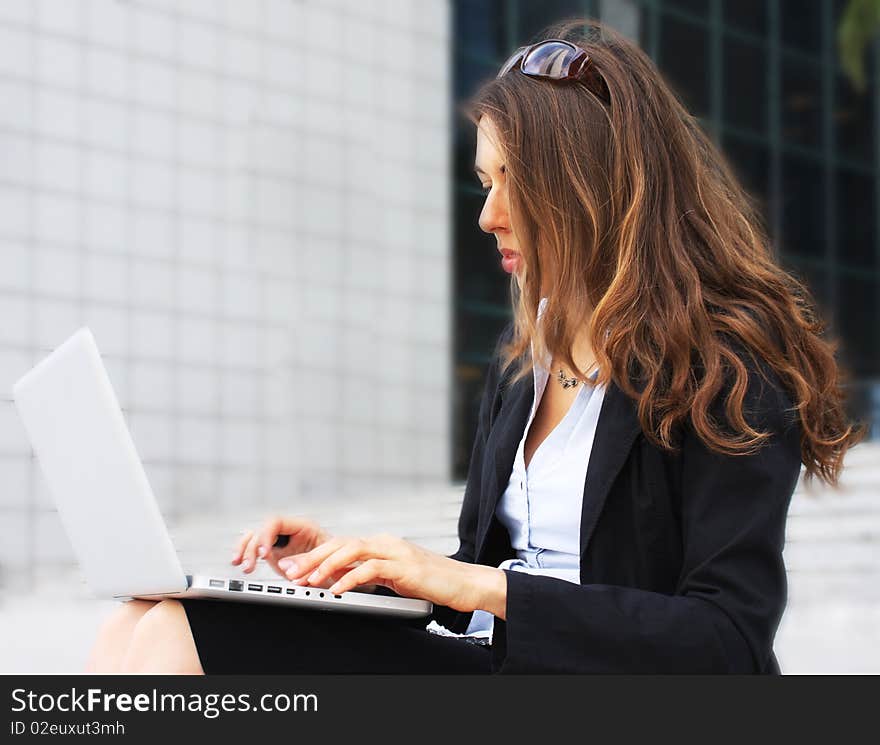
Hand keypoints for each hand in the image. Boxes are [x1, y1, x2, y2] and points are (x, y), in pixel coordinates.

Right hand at [231, 515, 331, 579]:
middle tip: (250, 564)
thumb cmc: (336, 560)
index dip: (266, 536)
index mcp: (303, 526)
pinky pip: (254, 548)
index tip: (264, 554)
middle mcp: (288, 531)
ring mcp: (280, 541)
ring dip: (245, 550)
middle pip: (262, 530)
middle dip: (253, 546)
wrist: (339, 570)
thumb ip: (304, 560)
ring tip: (242, 565)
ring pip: (254, 538)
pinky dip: (245, 553)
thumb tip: (283, 563)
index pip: (276, 522)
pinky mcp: (274, 553)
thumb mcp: (324, 559)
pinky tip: (239, 561)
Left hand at [277, 532, 506, 614]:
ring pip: (352, 551)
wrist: (465, 583)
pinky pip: (371, 569)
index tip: (293, 567)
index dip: (314, 555)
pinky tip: (337, 589)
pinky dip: (350, 578)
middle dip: (312, 558)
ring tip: (308, 580)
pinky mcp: (404, 566)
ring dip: (326, 566)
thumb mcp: (395, 578)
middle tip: (290, 571)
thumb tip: (342, 582)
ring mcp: (396, 552)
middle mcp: (386, 543)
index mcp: (382, 544)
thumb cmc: (432, 583)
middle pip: (340, 543)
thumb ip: (371, 575)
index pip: (340, 545)